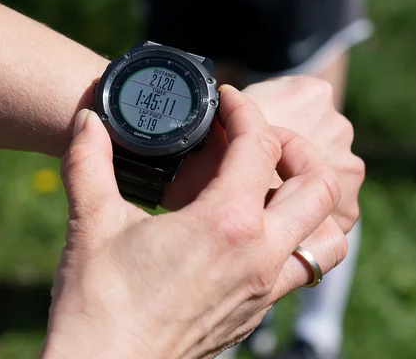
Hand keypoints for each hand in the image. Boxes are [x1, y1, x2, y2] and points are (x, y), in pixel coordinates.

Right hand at [41, 88, 349, 358]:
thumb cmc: (98, 302)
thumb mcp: (91, 220)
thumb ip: (88, 159)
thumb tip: (87, 118)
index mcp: (226, 224)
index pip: (260, 145)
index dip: (244, 110)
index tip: (225, 101)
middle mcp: (260, 256)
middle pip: (319, 183)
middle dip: (296, 146)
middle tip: (257, 138)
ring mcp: (264, 290)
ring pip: (328, 234)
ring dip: (311, 198)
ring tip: (273, 184)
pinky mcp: (256, 313)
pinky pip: (304, 268)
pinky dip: (299, 237)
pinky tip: (254, 230)